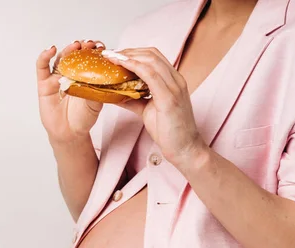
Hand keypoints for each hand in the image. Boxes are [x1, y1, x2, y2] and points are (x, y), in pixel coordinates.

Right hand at [36, 40, 105, 144]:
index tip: (100, 47)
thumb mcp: (96, 104)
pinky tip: (51, 49)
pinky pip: (42, 67)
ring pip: (60, 58)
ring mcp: (56, 77)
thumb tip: (104, 78)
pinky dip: (45, 56)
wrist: (69, 132)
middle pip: (74, 55)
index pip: (88, 59)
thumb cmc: (83, 118)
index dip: (94, 51)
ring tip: (75, 46)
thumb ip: (98, 91)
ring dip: (67, 50)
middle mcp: (70, 74)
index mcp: (84, 76)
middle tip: (88, 44)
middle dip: (82, 47)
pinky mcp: (44, 83)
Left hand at [103, 47, 206, 166]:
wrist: (185, 149)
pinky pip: (150, 75)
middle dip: (128, 51)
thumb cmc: (169, 131)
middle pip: (151, 54)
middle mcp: (176, 80)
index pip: (154, 57)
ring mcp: (174, 87)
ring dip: (128, 56)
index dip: (134, 52)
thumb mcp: (147, 111)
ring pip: (150, 60)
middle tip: (109, 55)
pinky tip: (121, 66)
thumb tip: (114, 94)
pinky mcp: (169, 98)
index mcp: (173, 81)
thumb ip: (133, 99)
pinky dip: (133, 66)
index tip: (116, 55)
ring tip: (111, 57)